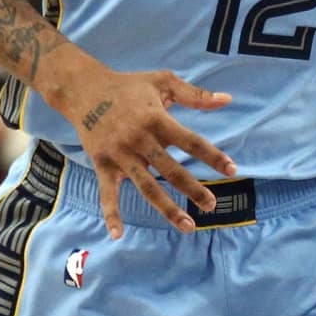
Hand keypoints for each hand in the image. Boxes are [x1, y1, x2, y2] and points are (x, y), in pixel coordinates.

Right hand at [48, 51, 235, 238]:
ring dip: (168, 208)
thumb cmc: (127, 85)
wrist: (83, 88)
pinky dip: (111, 214)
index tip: (232, 170)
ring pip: (147, 187)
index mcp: (157, 119)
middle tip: (212, 206)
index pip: (191, 142)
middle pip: (172, 170)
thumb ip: (195, 94)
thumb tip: (228, 99)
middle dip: (194, 189)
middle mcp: (140, 139)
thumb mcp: (163, 81)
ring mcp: (121, 155)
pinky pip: (107, 193)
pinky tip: (118, 234)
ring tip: (188, 226)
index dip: (212, 156)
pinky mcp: (102, 164)